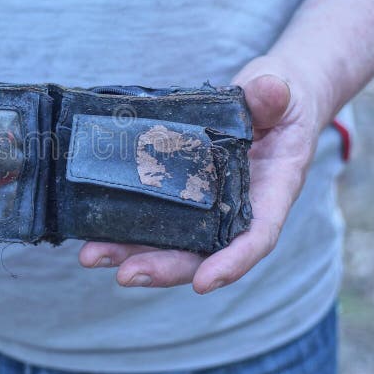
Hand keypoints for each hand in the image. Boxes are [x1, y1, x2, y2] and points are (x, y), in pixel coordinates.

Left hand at [78, 55, 325, 292]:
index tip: (204, 283)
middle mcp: (235, 207)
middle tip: (124, 274)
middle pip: (201, 251)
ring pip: (170, 240)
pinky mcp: (181, 190)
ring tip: (92, 255)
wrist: (267, 95)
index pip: (255, 237)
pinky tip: (92, 228)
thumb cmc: (281, 98)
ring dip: (131, 252)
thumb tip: (269, 90)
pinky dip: (125, 226)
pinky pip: (154, 214)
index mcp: (271, 191)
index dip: (232, 262)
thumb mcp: (281, 91)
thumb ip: (274, 95)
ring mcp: (205, 203)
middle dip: (163, 267)